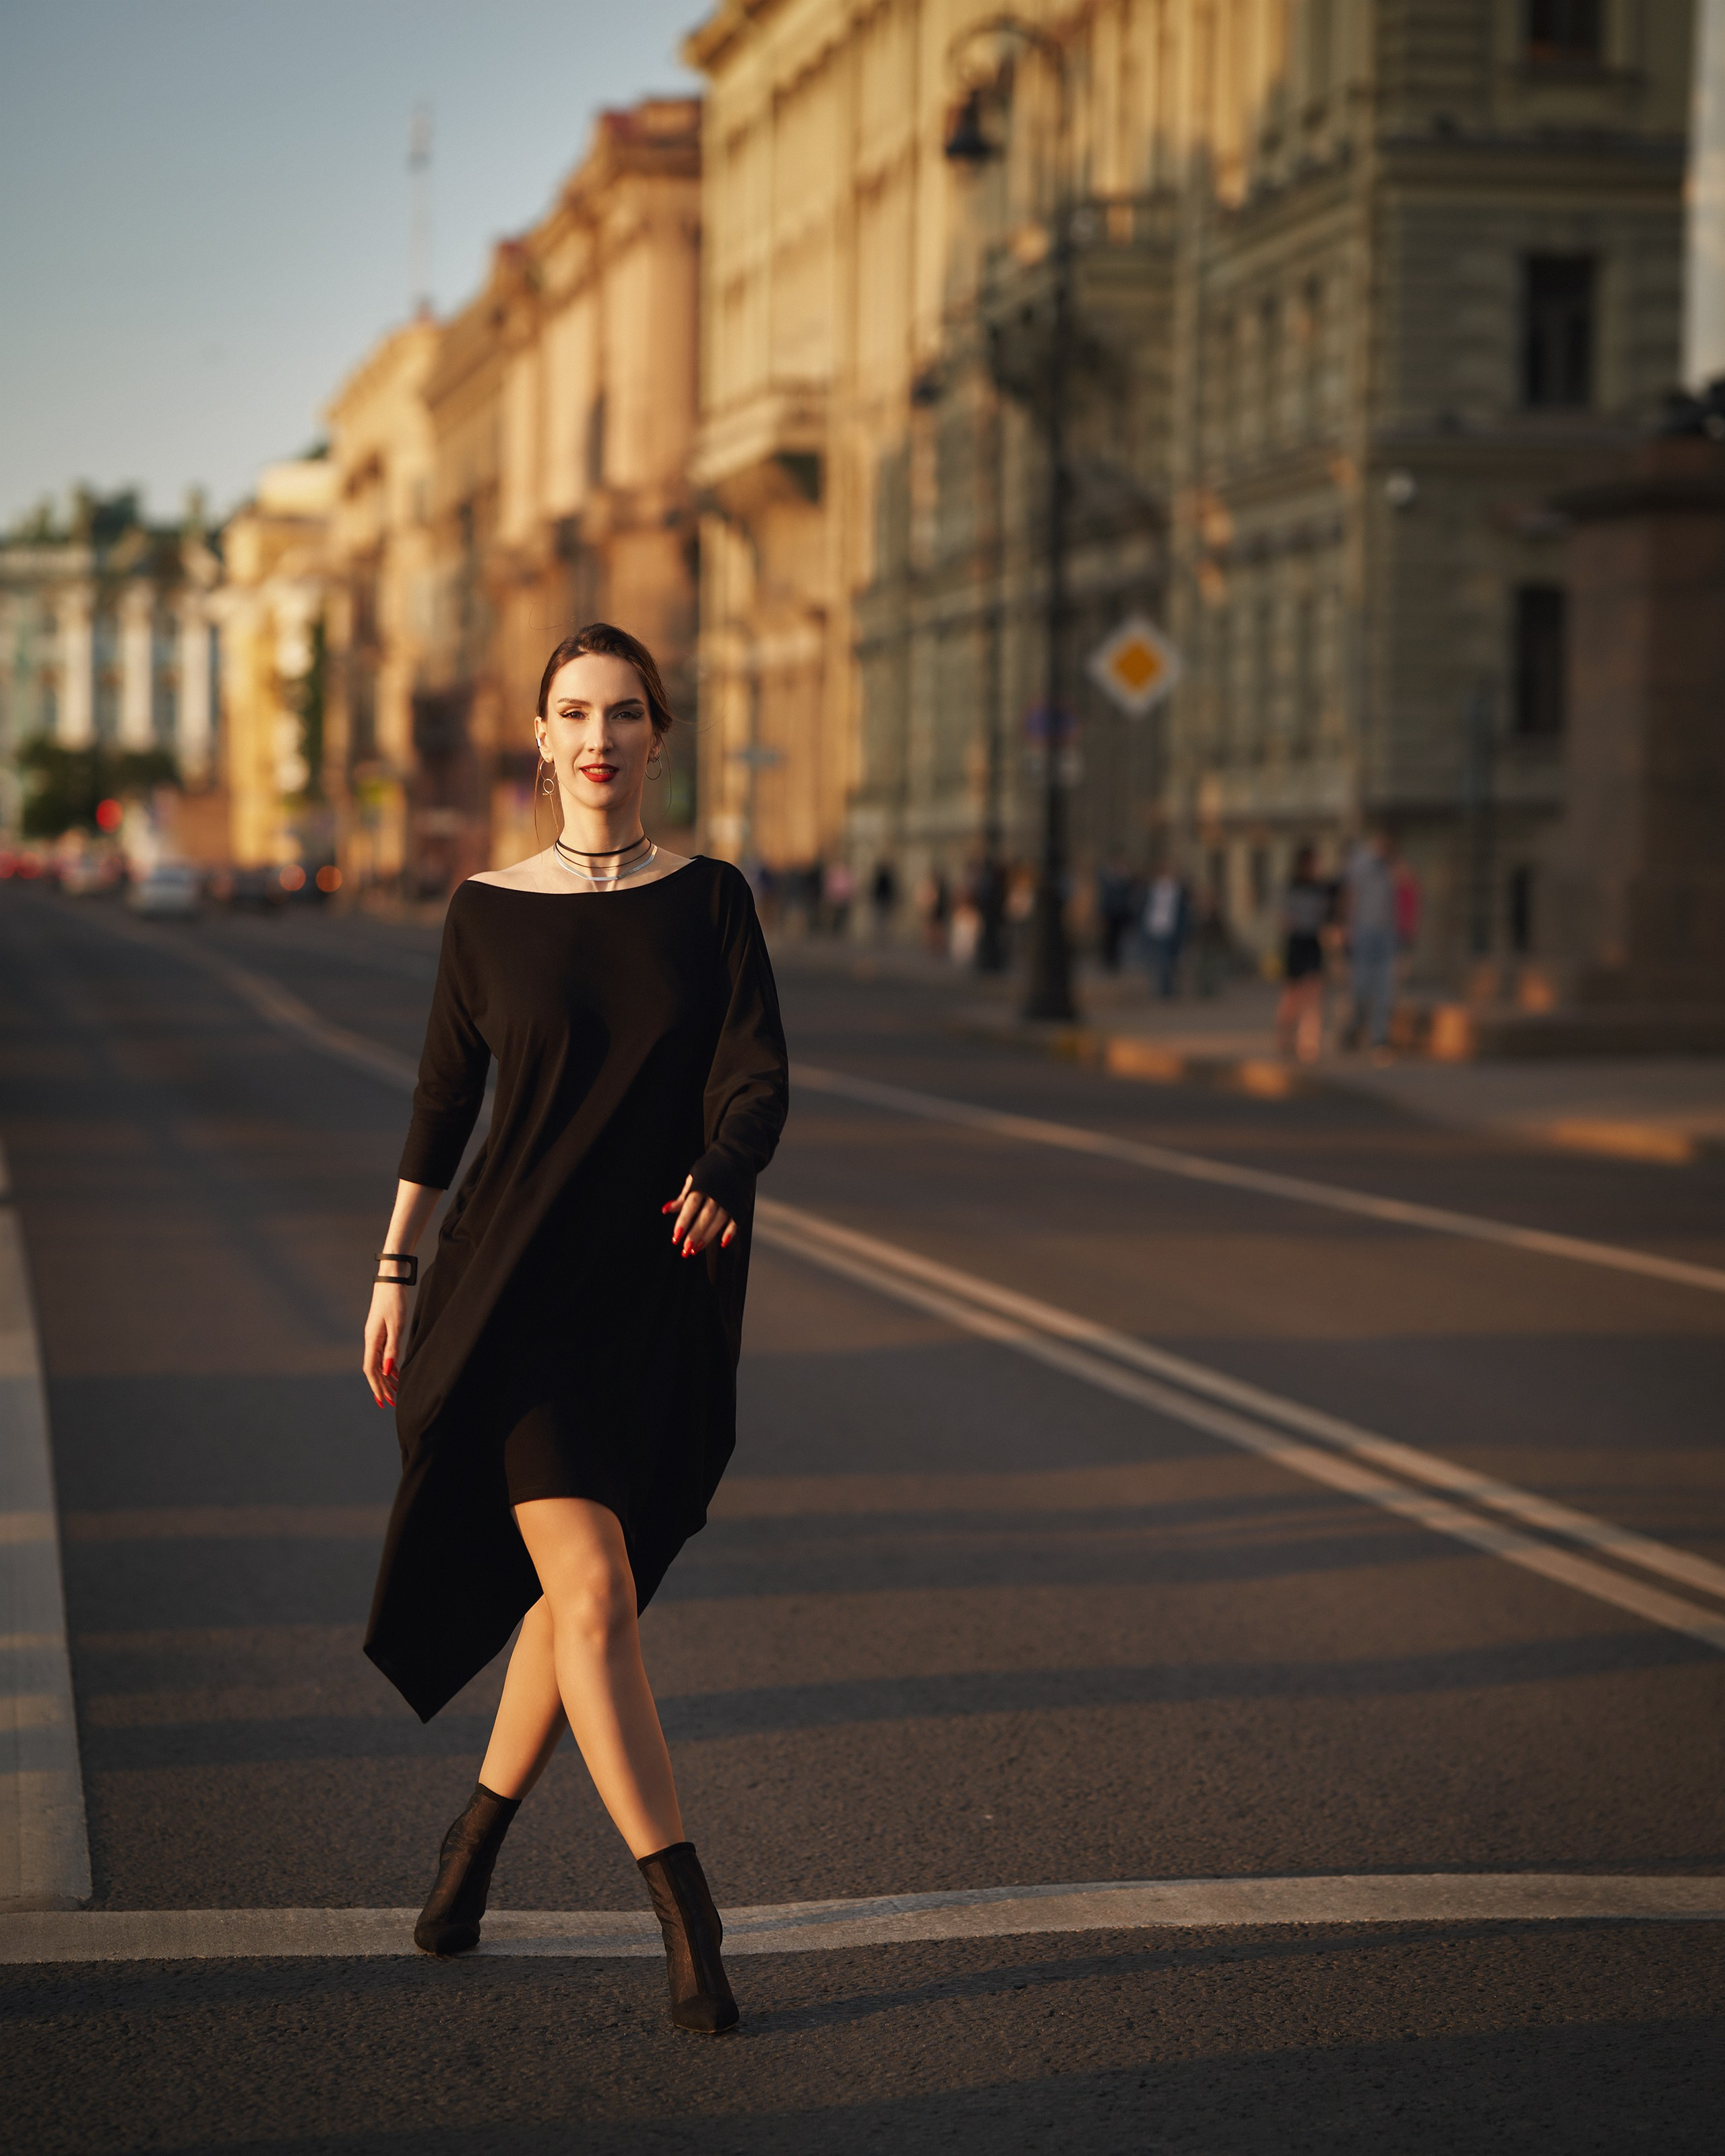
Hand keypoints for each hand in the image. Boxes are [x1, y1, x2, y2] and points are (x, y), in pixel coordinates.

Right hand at [363, 1282, 407, 1406]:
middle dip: (381, 1387)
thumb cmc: (394, 1300)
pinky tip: (396, 1373)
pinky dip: (389, 1366)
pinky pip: (383, 1355)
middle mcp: (371, 1340)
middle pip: (374, 1370)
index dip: (377, 1386)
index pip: (371, 1370)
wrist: (391, 1279)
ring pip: (378, 1363)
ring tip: (394, 1392)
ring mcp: (375, 1336)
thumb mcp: (397, 1325)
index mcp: (372, 1340)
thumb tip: (389, 1370)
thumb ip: (393, 1348)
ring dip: (385, 1379)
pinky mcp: (381, 1332)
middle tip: (391, 1403)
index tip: (383, 1401)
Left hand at [660, 1174, 735, 1258]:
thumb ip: (682, 1196)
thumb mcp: (695, 1177)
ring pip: (719, 1221)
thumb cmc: (711, 1168)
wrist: (737, 1155)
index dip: (683, 1221)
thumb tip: (666, 1210)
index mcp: (703, 1184)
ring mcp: (730, 1199)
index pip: (691, 1205)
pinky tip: (722, 1243)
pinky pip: (736, 1220)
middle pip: (705, 1216)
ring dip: (708, 1237)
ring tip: (696, 1249)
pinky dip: (730, 1232)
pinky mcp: (741, 1203)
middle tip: (685, 1249)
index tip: (675, 1237)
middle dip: (695, 1234)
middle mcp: (717, 1192)